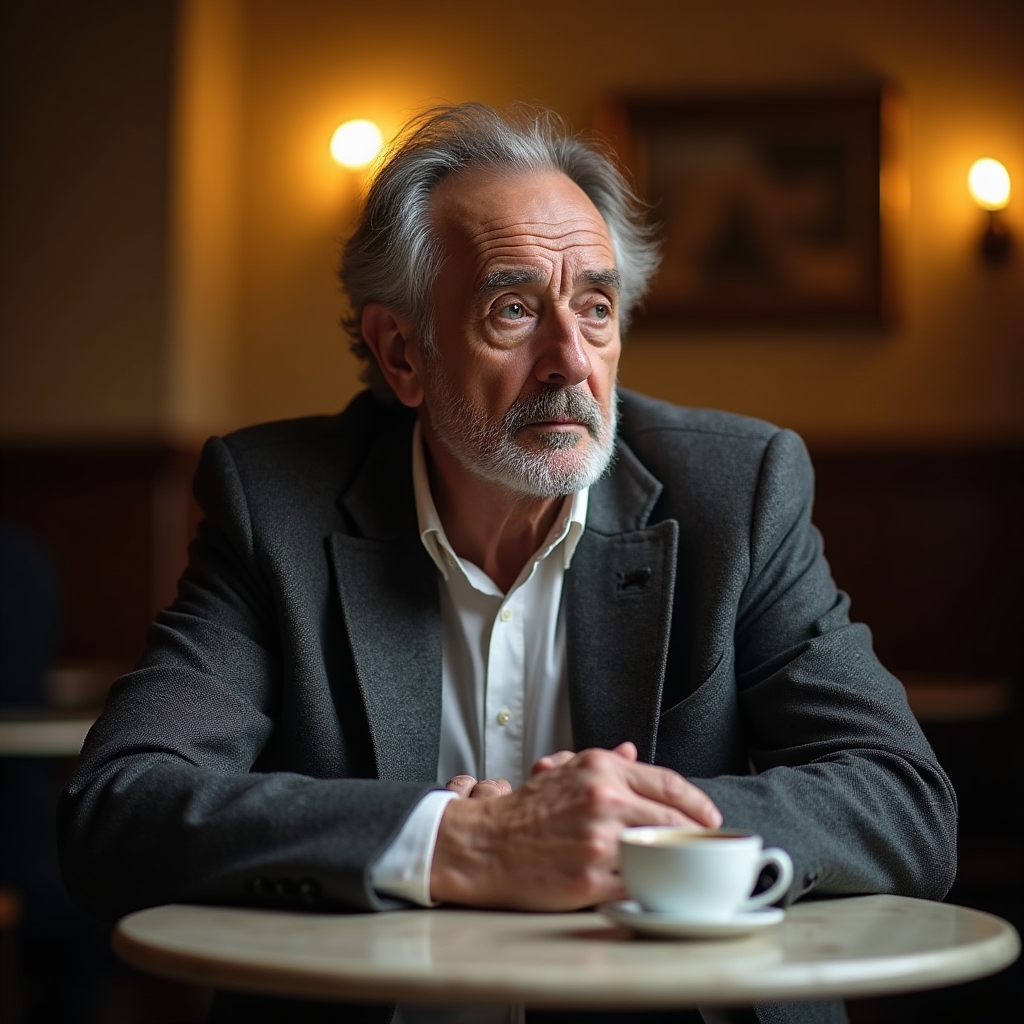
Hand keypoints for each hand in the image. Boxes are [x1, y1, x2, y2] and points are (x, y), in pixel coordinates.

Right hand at [430, 742, 721, 909]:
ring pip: (660, 853)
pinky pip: (636, 884)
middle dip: (695, 838)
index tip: (710, 819)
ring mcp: (598, 839)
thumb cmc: (525, 812)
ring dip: (676, 864)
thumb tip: (634, 753)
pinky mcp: (591, 878)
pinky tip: (651, 886)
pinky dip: (648, 887)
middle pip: (674, 820)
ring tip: (683, 869)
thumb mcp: (565, 771)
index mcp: (600, 769)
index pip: (670, 784)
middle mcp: (603, 799)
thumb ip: (605, 763)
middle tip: (704, 849)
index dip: (699, 804)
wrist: (485, 845)